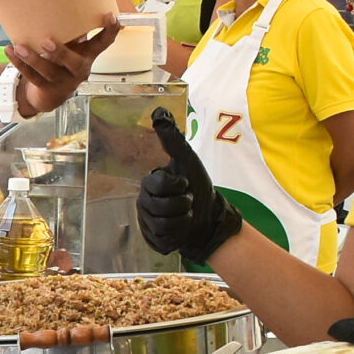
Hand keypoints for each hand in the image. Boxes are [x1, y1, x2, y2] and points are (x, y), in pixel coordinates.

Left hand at [4, 13, 115, 115]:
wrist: (52, 93)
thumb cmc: (62, 59)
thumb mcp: (71, 44)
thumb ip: (70, 27)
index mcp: (88, 55)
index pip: (104, 43)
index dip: (110, 30)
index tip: (110, 15)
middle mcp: (78, 69)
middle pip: (73, 63)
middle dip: (61, 53)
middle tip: (47, 41)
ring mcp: (63, 81)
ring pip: (48, 72)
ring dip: (33, 59)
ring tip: (19, 46)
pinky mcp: (46, 88)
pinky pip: (32, 77)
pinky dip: (20, 64)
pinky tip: (10, 51)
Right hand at [135, 108, 241, 258]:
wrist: (210, 218)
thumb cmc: (199, 186)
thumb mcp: (188, 159)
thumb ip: (172, 137)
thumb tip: (159, 111)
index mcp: (148, 184)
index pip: (157, 185)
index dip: (177, 186)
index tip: (185, 184)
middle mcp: (143, 204)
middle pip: (160, 208)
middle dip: (183, 205)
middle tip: (189, 201)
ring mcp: (147, 225)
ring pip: (162, 225)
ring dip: (183, 221)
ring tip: (187, 216)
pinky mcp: (154, 242)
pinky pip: (164, 240)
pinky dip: (180, 236)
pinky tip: (183, 231)